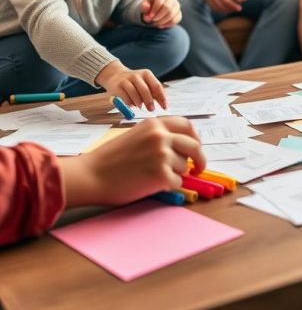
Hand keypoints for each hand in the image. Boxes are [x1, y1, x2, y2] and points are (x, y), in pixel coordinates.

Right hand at [61, 117, 206, 207]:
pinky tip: (151, 184)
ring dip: (175, 173)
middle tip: (199, 168)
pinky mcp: (161, 175)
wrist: (92, 175)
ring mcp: (162, 155)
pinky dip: (169, 185)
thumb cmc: (111, 159)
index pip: (187, 126)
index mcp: (155, 124)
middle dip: (200, 159)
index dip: (196, 138)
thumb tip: (184, 146)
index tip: (197, 147)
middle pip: (195, 146)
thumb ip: (158, 136)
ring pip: (185, 166)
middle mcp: (161, 136)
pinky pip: (177, 182)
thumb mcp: (136, 136)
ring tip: (152, 175)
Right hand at [96, 59, 166, 109]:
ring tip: (140, 107)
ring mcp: (126, 80)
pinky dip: (129, 103)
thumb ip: (154, 92)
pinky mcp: (117, 86)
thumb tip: (164, 104)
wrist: (115, 75)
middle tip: (152, 109)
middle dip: (149, 101)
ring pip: (134, 93)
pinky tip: (131, 105)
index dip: (162, 97)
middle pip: (145, 90)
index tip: (165, 107)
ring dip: (139, 102)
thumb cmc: (134, 82)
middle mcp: (136, 75)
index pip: (156, 86)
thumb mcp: (145, 82)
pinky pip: (124, 96)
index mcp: (146, 74)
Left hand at [141, 0, 181, 27]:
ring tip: (156, 24)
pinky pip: (177, 19)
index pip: (160, 1)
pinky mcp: (178, 12)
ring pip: (173, 14)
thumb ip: (144, 6)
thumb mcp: (143, 5)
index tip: (149, 17)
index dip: (155, 10)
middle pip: (168, 7)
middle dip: (160, 16)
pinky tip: (161, 25)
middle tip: (153, 21)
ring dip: (163, 21)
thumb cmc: (148, 7)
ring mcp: (176, 5)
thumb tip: (147, 8)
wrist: (153, 10)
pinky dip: (168, 24)